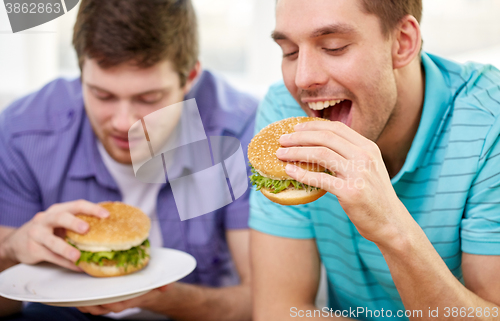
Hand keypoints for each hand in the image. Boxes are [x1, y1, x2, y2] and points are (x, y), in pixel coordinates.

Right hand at [1, 200, 108, 270]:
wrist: (17, 242)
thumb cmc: (48, 230)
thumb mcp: (60, 222)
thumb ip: (78, 223)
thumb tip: (108, 230)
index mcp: (58, 210)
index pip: (76, 205)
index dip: (92, 209)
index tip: (106, 215)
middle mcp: (46, 219)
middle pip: (60, 217)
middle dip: (74, 222)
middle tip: (87, 229)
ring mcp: (37, 234)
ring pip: (51, 241)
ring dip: (66, 249)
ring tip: (78, 256)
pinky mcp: (33, 249)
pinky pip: (50, 257)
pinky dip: (65, 263)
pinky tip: (77, 267)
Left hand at [77, 285, 168, 314]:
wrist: (147, 291)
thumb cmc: (150, 284)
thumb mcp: (158, 283)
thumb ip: (162, 284)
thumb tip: (166, 288)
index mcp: (129, 299)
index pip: (117, 304)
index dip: (108, 303)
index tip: (99, 298)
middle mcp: (118, 302)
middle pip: (102, 308)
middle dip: (91, 304)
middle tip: (81, 297)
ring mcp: (110, 302)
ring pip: (94, 308)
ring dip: (84, 304)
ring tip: (75, 297)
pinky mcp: (103, 299)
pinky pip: (91, 303)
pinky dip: (83, 300)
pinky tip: (76, 293)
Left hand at [276, 121, 409, 244]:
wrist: (391, 223)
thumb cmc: (374, 196)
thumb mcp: (368, 168)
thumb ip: (350, 155)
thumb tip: (319, 146)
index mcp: (368, 147)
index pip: (336, 128)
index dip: (313, 126)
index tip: (295, 128)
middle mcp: (364, 157)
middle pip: (325, 137)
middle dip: (299, 136)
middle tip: (282, 140)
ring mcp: (358, 173)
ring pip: (320, 154)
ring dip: (296, 152)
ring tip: (280, 154)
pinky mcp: (350, 192)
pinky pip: (319, 179)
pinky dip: (301, 173)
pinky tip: (289, 171)